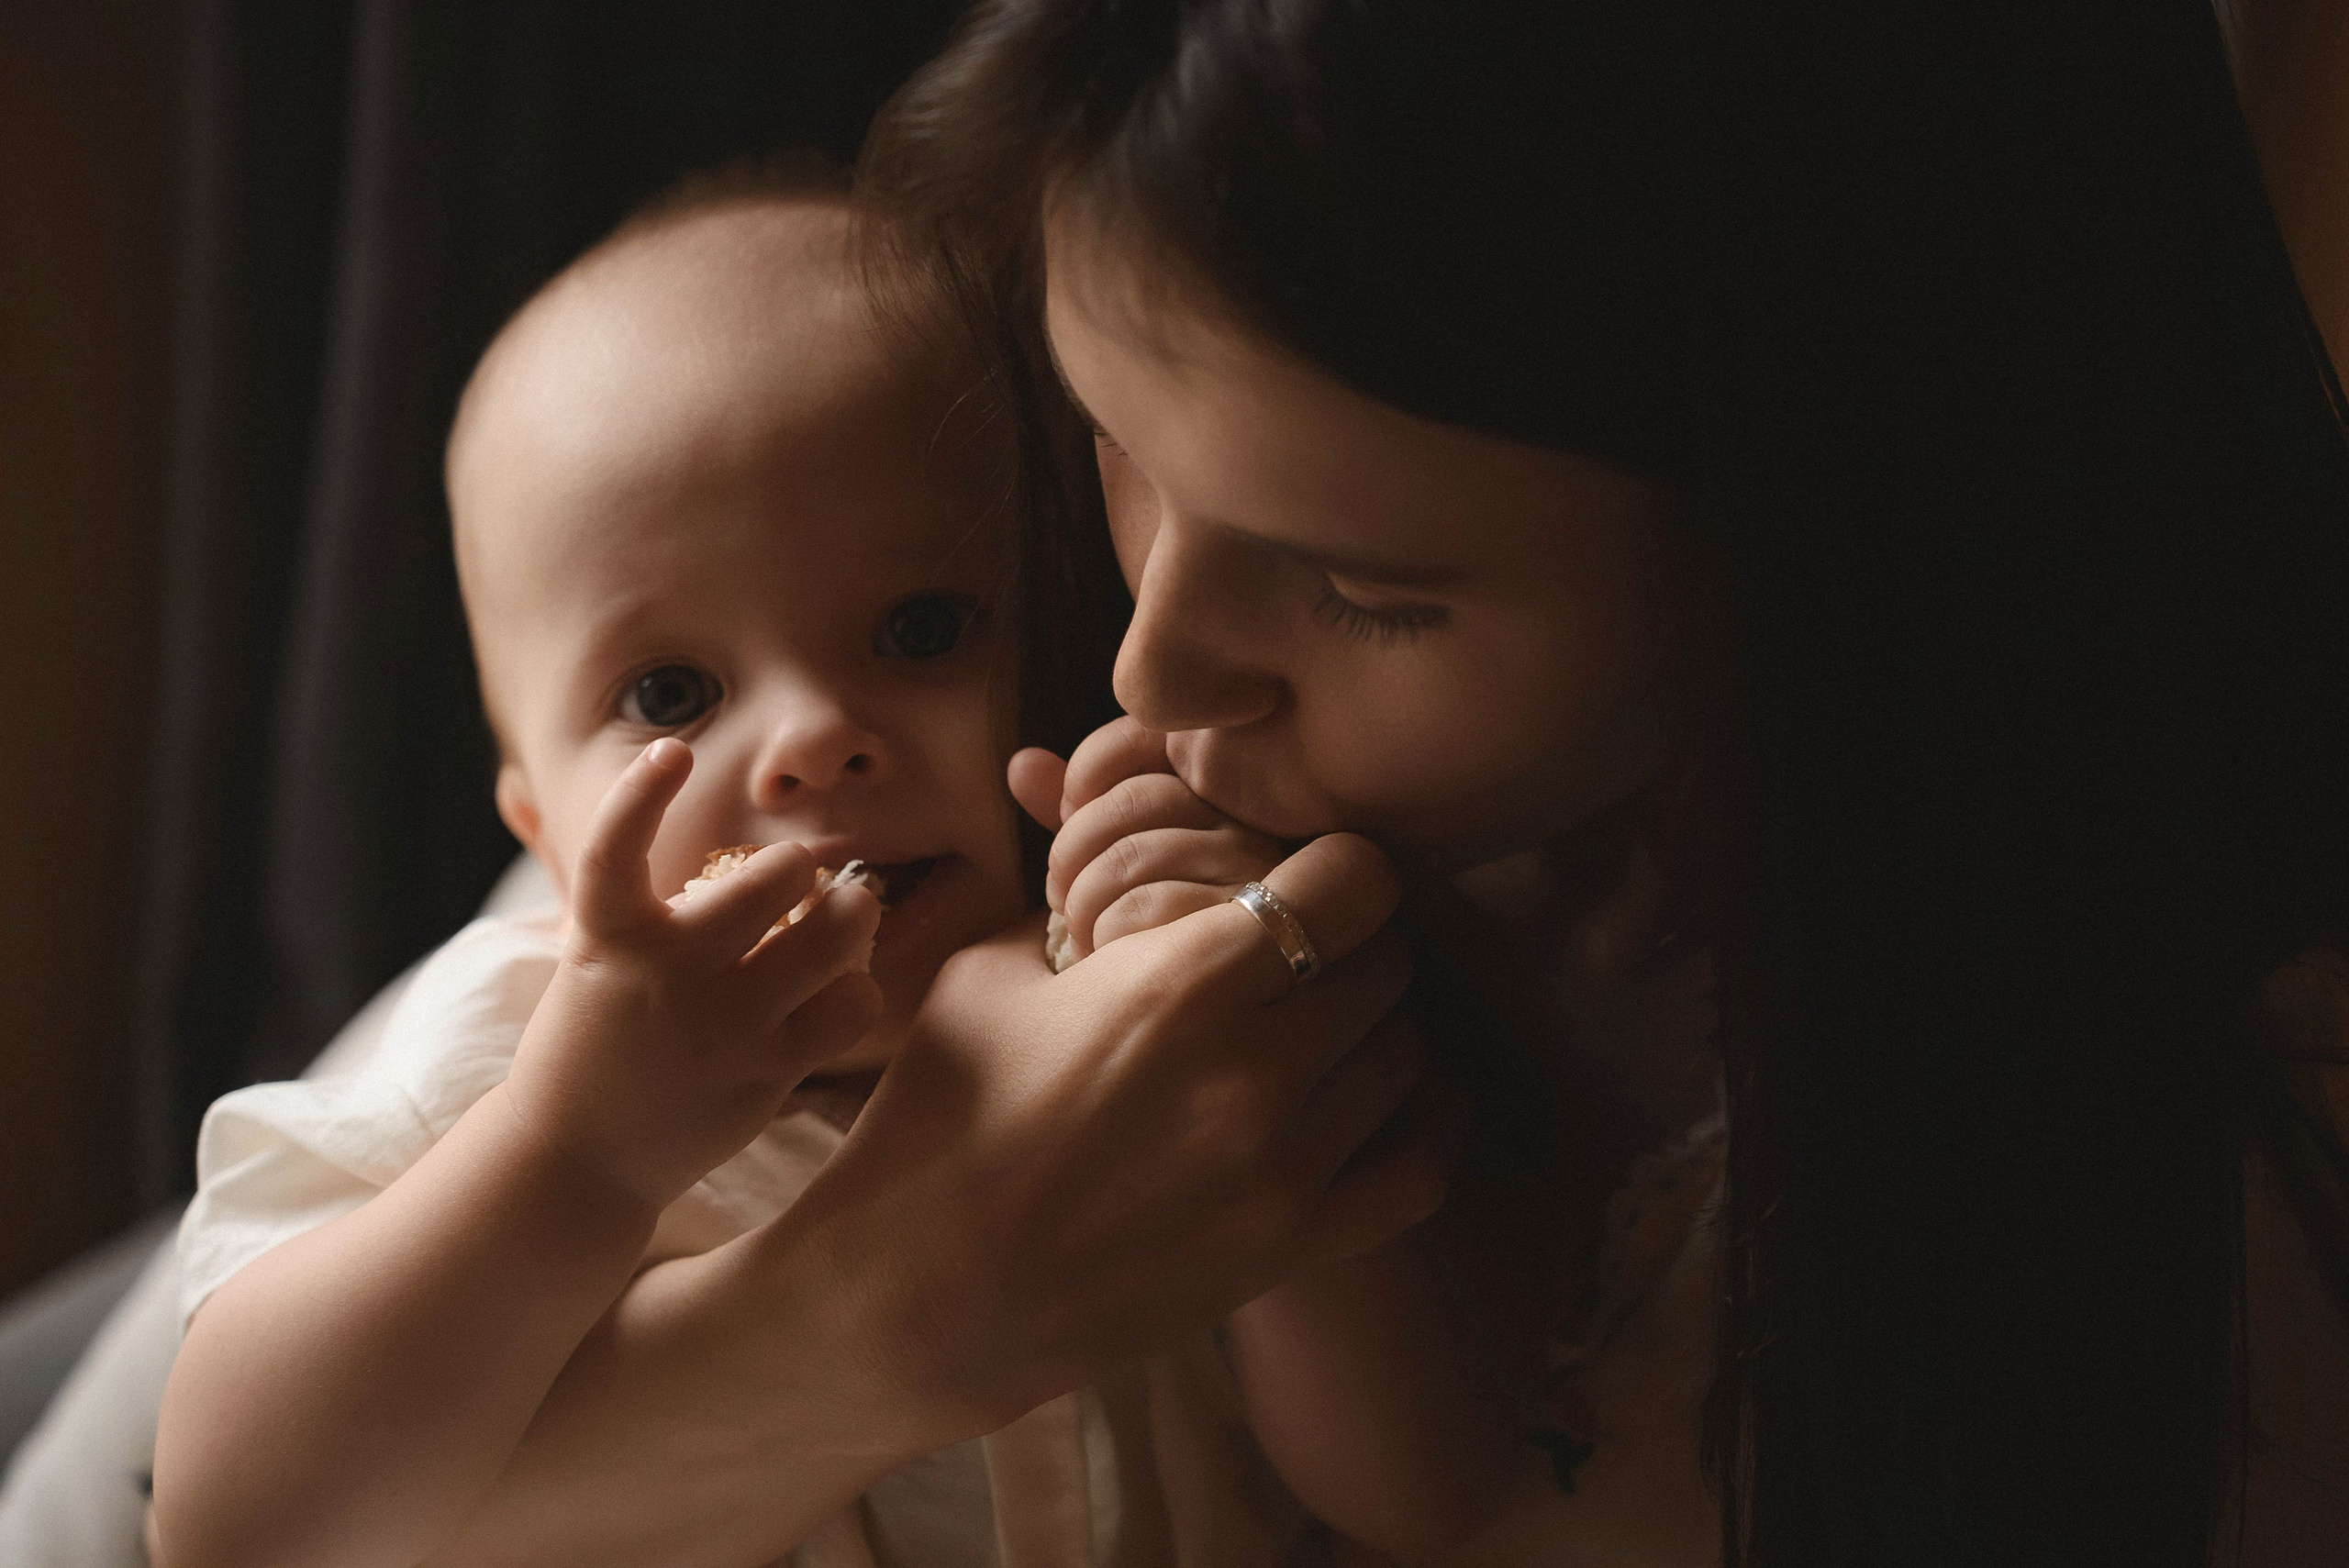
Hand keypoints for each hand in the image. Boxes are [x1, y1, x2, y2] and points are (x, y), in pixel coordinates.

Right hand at [502, 739, 882, 1210]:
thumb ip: (628, 902)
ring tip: (847, 913)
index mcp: (609, 937)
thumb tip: (613, 820)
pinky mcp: (766, 1071)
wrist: (580, 1158)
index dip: (640, 793)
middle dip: (796, 866)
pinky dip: (856, 988)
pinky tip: (840, 990)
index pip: (613, 848)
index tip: (672, 752)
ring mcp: (721, 1024)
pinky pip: (849, 1004)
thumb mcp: (591, 959)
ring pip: (829, 933)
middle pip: (772, 877)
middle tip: (799, 879)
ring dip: (849, 912)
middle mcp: (666, 973)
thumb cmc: (593, 1041)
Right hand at [767, 830, 1450, 1448]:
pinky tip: (1380, 1093)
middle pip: (1387, 963)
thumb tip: (1129, 846)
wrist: (912, 1298)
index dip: (1333, 863)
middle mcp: (1254, 1075)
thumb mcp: (990, 972)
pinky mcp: (1288, 1251)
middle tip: (1298, 944)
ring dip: (1372, 1023)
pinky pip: (1419, 1167)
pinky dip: (1420, 1118)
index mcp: (1179, 986)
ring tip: (1314, 1019)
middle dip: (1348, 938)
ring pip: (1407, 1053)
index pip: (1353, 882)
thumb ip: (1080, 900)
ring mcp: (1282, 1173)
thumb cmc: (934, 1122)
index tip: (1302, 868)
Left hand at [1010, 717, 1288, 960]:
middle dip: (1073, 851)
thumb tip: (1022, 765)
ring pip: (1135, 856)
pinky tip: (1108, 962)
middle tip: (1061, 897)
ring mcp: (1258, 876)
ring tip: (1083, 938)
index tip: (1065, 820)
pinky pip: (1149, 908)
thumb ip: (1076, 818)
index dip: (1084, 776)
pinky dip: (1105, 938)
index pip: (1141, 741)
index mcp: (1215, 800)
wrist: (1180, 1037)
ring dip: (1082, 905)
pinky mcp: (1255, 934)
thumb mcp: (1104, 875)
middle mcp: (1249, 827)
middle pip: (1134, 799)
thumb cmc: (1137, 952)